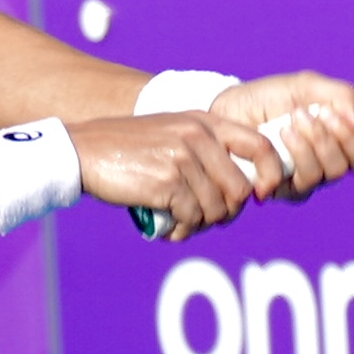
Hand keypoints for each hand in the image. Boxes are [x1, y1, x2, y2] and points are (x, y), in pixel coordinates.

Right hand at [75, 110, 262, 238]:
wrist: (83, 150)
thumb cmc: (129, 148)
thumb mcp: (172, 132)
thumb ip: (206, 150)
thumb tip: (244, 190)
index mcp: (205, 122)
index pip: (260, 145)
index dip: (269, 174)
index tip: (258, 194)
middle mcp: (198, 137)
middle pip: (240, 189)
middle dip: (227, 212)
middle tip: (205, 218)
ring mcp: (183, 159)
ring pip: (217, 209)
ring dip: (202, 224)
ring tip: (182, 223)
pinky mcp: (167, 183)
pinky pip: (192, 218)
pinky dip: (183, 231)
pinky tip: (169, 229)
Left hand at [207, 70, 353, 201]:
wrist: (228, 112)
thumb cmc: (267, 98)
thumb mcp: (305, 86)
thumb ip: (340, 96)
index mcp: (348, 129)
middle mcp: (336, 156)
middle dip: (350, 139)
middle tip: (328, 116)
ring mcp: (314, 175)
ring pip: (335, 170)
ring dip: (319, 141)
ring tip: (297, 119)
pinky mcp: (289, 188)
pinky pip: (307, 179)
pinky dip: (299, 152)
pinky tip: (283, 134)